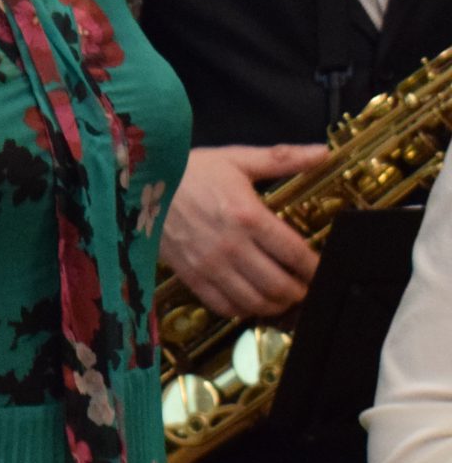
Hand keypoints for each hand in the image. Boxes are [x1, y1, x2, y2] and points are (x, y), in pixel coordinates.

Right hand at [162, 144, 325, 318]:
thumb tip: (323, 152)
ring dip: (275, 304)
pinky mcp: (190, 276)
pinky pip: (223, 306)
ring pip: (254, 301)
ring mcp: (209, 265)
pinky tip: (250, 300)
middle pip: (279, 285)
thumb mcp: (237, 159)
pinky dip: (243, 310)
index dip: (314, 267)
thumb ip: (282, 158)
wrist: (139, 183)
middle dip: (299, 290)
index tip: (320, 269)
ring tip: (282, 297)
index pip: (295, 253)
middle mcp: (231, 246)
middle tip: (304, 286)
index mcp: (248, 216)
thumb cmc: (191, 170)